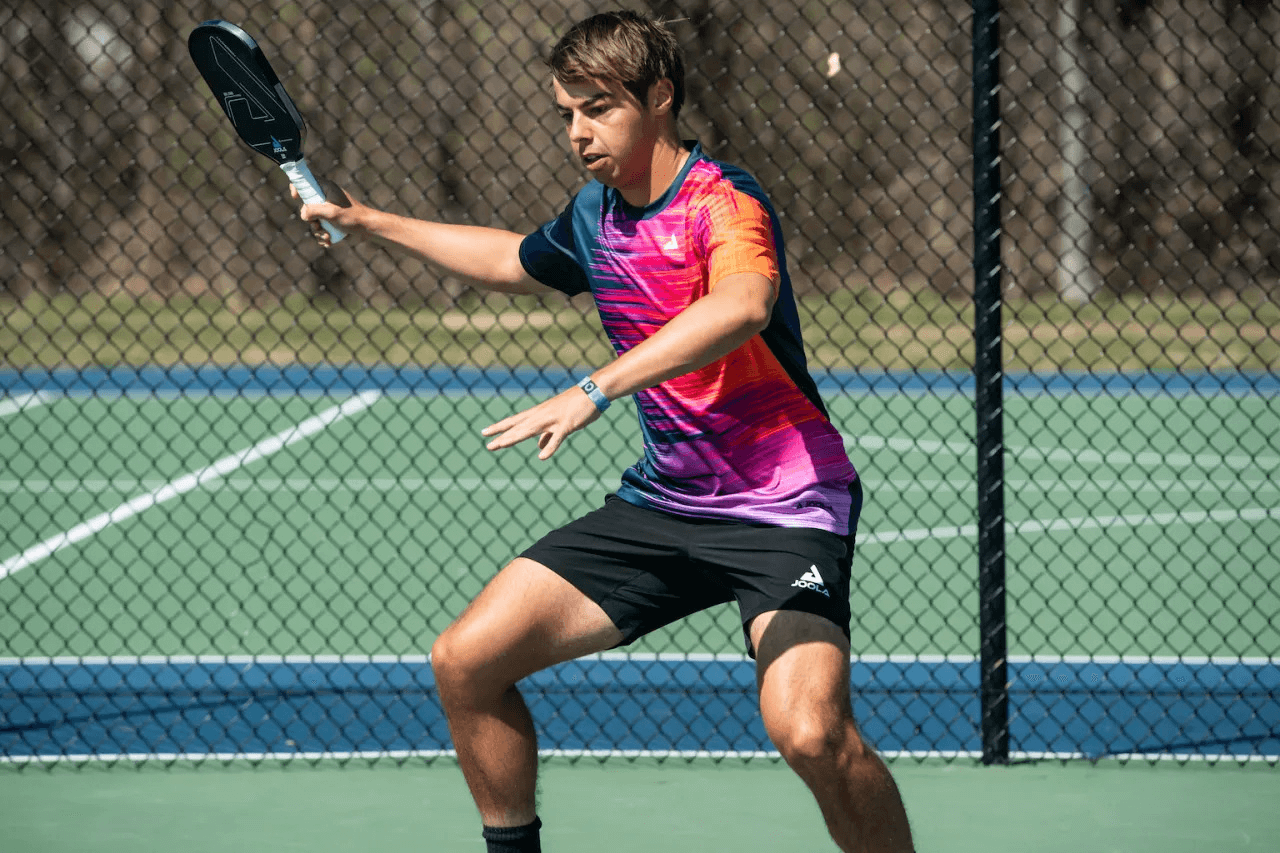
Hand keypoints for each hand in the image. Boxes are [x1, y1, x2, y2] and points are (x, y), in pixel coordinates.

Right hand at [291, 184, 366, 247]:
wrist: (369, 227)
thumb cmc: (352, 216)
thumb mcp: (331, 213)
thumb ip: (313, 211)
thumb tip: (303, 215)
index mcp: (326, 188)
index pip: (306, 181)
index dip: (298, 187)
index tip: (296, 197)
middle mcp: (326, 197)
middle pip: (307, 206)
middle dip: (311, 220)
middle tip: (318, 226)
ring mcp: (329, 208)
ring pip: (314, 219)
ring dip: (318, 230)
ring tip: (327, 237)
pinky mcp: (332, 219)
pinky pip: (321, 226)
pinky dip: (323, 235)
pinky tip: (329, 242)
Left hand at [481, 386, 602, 459]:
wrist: (593, 391)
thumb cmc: (576, 406)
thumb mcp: (558, 422)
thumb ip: (547, 435)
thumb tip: (538, 448)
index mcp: (539, 414)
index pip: (515, 422)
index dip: (500, 428)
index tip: (484, 432)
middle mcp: (542, 415)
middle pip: (518, 427)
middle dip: (502, 436)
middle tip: (487, 445)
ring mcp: (554, 419)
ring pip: (530, 429)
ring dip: (515, 437)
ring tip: (501, 444)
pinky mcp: (567, 424)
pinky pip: (557, 437)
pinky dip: (550, 446)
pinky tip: (542, 457)